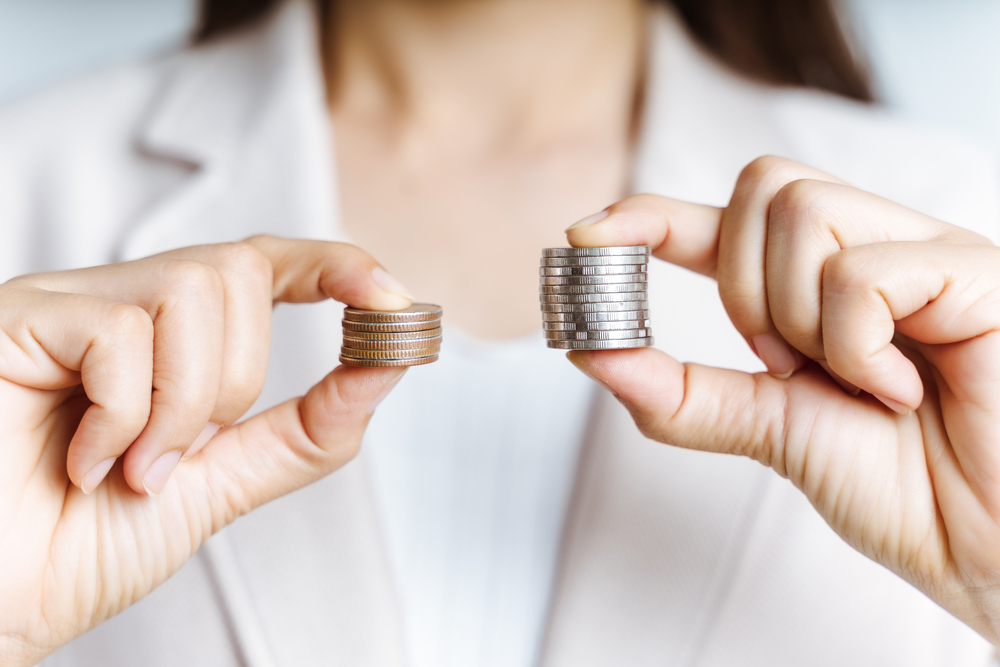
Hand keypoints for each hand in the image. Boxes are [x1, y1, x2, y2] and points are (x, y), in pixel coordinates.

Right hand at [0, 236, 412, 665]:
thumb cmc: (80, 548)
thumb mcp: (223, 484)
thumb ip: (304, 431)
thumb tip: (386, 367)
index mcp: (165, 340)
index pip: (259, 264)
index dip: (330, 265)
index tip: (392, 298)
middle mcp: (117, 307)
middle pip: (237, 271)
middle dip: (233, 381)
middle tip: (174, 459)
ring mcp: (64, 305)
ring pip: (192, 289)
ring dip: (184, 404)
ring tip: (130, 470)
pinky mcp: (17, 319)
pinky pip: (120, 330)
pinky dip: (124, 414)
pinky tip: (83, 463)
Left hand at [566, 157, 999, 641]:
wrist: (992, 546)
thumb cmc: (903, 488)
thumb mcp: (769, 429)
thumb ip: (684, 393)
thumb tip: (591, 351)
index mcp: (823, 286)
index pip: (725, 220)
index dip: (653, 215)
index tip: (586, 233)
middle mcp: (872, 251)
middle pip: (761, 189)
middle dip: (744, 286)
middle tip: (787, 362)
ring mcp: (924, 252)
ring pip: (802, 210)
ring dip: (799, 316)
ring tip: (857, 379)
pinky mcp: (973, 270)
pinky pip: (861, 271)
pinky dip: (856, 344)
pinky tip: (899, 388)